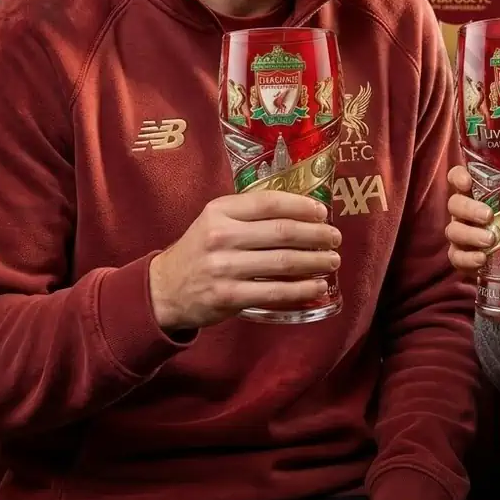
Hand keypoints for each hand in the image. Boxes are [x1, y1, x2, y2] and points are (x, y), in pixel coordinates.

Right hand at [148, 190, 340, 331]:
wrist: (164, 289)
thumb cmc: (200, 250)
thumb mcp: (215, 221)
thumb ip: (249, 214)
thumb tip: (302, 210)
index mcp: (220, 211)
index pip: (269, 202)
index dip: (301, 206)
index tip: (322, 212)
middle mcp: (221, 236)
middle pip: (282, 232)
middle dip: (316, 235)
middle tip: (335, 238)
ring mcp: (224, 267)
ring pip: (282, 262)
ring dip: (315, 262)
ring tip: (333, 261)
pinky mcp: (228, 296)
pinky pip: (274, 291)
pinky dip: (301, 289)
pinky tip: (317, 285)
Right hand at [445, 165, 499, 274]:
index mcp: (480, 192)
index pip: (458, 178)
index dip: (458, 176)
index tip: (467, 180)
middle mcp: (466, 211)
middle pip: (455, 204)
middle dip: (469, 208)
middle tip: (489, 216)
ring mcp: (462, 234)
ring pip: (453, 231)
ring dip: (470, 235)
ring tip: (491, 240)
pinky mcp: (464, 258)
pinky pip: (456, 257)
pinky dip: (467, 259)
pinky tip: (481, 260)